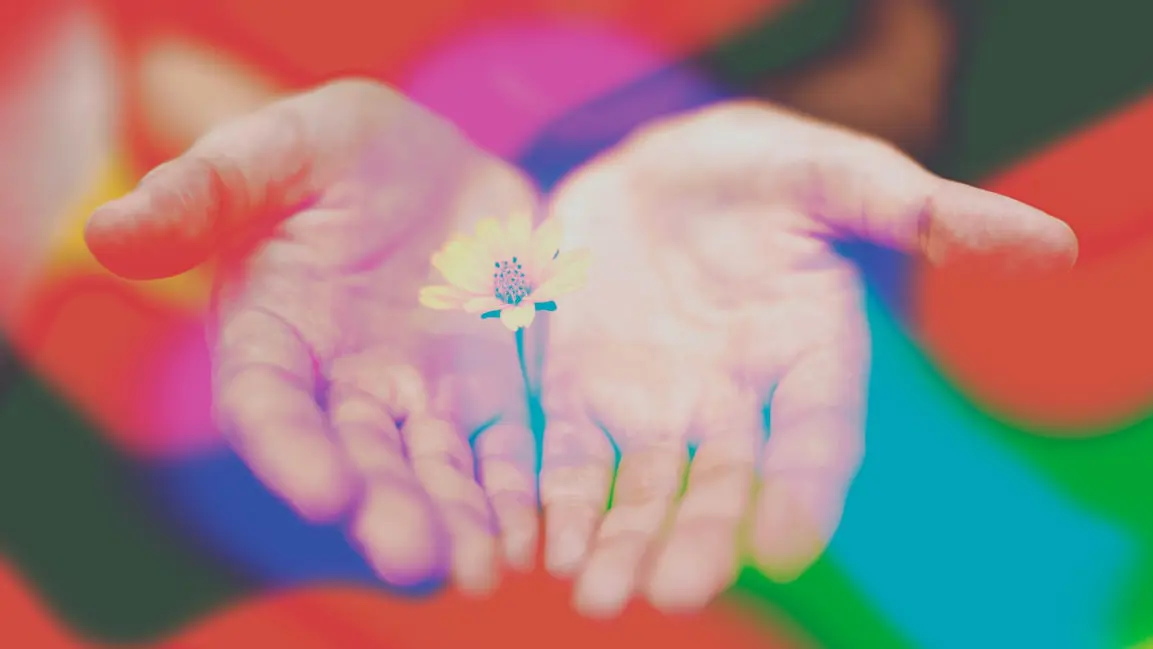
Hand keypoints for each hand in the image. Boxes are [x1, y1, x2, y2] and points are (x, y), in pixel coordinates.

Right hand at [84, 80, 541, 592]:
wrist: (432, 166)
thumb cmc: (337, 154)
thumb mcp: (279, 150)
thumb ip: (205, 191)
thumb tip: (109, 232)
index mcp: (273, 337)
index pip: (269, 406)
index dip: (291, 451)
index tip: (326, 494)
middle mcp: (343, 386)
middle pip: (360, 460)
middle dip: (387, 511)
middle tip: (418, 561)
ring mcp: (421, 397)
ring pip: (435, 470)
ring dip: (459, 521)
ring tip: (483, 569)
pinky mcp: (490, 394)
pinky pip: (505, 450)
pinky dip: (518, 491)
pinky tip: (537, 534)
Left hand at [537, 101, 1076, 614]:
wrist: (661, 173)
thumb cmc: (764, 173)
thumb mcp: (837, 176)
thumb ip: (920, 212)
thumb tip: (1049, 246)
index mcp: (810, 360)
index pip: (818, 439)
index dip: (805, 491)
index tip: (783, 546)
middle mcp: (736, 405)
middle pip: (723, 487)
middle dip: (698, 541)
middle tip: (671, 594)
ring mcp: (656, 408)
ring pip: (643, 491)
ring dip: (622, 545)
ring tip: (597, 596)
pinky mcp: (584, 396)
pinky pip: (571, 461)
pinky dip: (559, 503)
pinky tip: (543, 546)